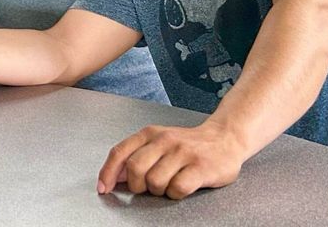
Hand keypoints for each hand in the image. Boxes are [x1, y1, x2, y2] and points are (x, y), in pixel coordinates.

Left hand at [97, 121, 246, 199]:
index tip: (103, 188)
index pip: (120, 152)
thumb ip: (136, 154)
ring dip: (159, 191)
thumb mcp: (158, 142)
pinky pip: (178, 188)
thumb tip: (115, 175)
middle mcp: (164, 140)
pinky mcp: (201, 167)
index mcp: (149, 133)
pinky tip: (182, 187)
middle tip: (148, 187)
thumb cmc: (188, 144)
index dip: (108, 173)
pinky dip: (176, 194)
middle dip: (137, 186)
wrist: (225, 138)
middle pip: (135, 169)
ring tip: (169, 184)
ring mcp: (183, 152)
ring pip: (155, 181)